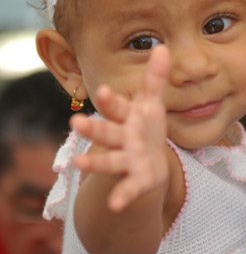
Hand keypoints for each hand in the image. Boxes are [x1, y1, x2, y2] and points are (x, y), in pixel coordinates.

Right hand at [70, 45, 169, 211]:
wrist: (149, 164)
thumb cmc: (146, 129)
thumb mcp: (151, 103)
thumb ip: (155, 78)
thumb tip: (163, 47)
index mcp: (127, 118)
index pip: (117, 108)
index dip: (111, 101)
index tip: (104, 92)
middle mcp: (122, 139)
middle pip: (106, 133)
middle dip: (93, 129)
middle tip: (75, 122)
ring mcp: (127, 161)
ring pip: (109, 161)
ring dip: (94, 162)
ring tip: (79, 163)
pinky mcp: (136, 181)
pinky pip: (128, 189)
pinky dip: (121, 197)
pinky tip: (115, 206)